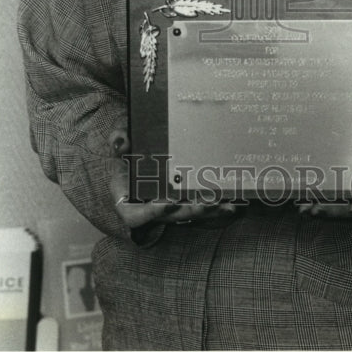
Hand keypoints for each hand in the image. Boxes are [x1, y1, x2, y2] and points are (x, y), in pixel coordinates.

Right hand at [106, 130, 236, 228]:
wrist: (140, 143)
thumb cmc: (130, 142)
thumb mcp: (121, 134)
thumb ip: (118, 137)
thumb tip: (121, 143)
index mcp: (127, 196)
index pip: (134, 215)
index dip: (150, 213)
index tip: (167, 202)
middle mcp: (148, 206)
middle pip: (169, 217)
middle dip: (189, 211)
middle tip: (206, 203)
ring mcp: (168, 206)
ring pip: (188, 215)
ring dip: (208, 212)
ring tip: (226, 205)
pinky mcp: (184, 201)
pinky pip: (199, 207)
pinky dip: (215, 206)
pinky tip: (232, 202)